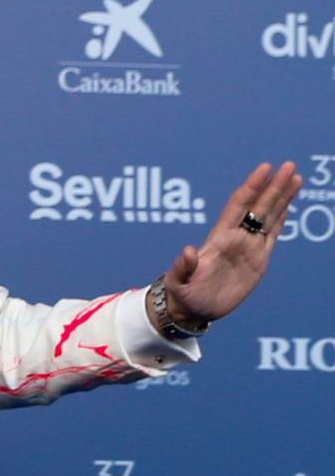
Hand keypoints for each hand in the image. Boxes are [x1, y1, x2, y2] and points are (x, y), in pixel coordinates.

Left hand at [157, 162, 302, 326]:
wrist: (192, 310)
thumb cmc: (182, 294)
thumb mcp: (178, 281)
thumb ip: (182, 266)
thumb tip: (187, 251)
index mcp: (219, 238)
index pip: (238, 205)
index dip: (252, 187)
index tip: (265, 168)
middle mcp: (235, 238)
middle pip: (259, 206)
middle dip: (274, 186)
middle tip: (290, 165)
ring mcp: (247, 248)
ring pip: (269, 217)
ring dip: (282, 198)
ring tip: (295, 178)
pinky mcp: (257, 261)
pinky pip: (271, 236)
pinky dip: (280, 220)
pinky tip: (287, 207)